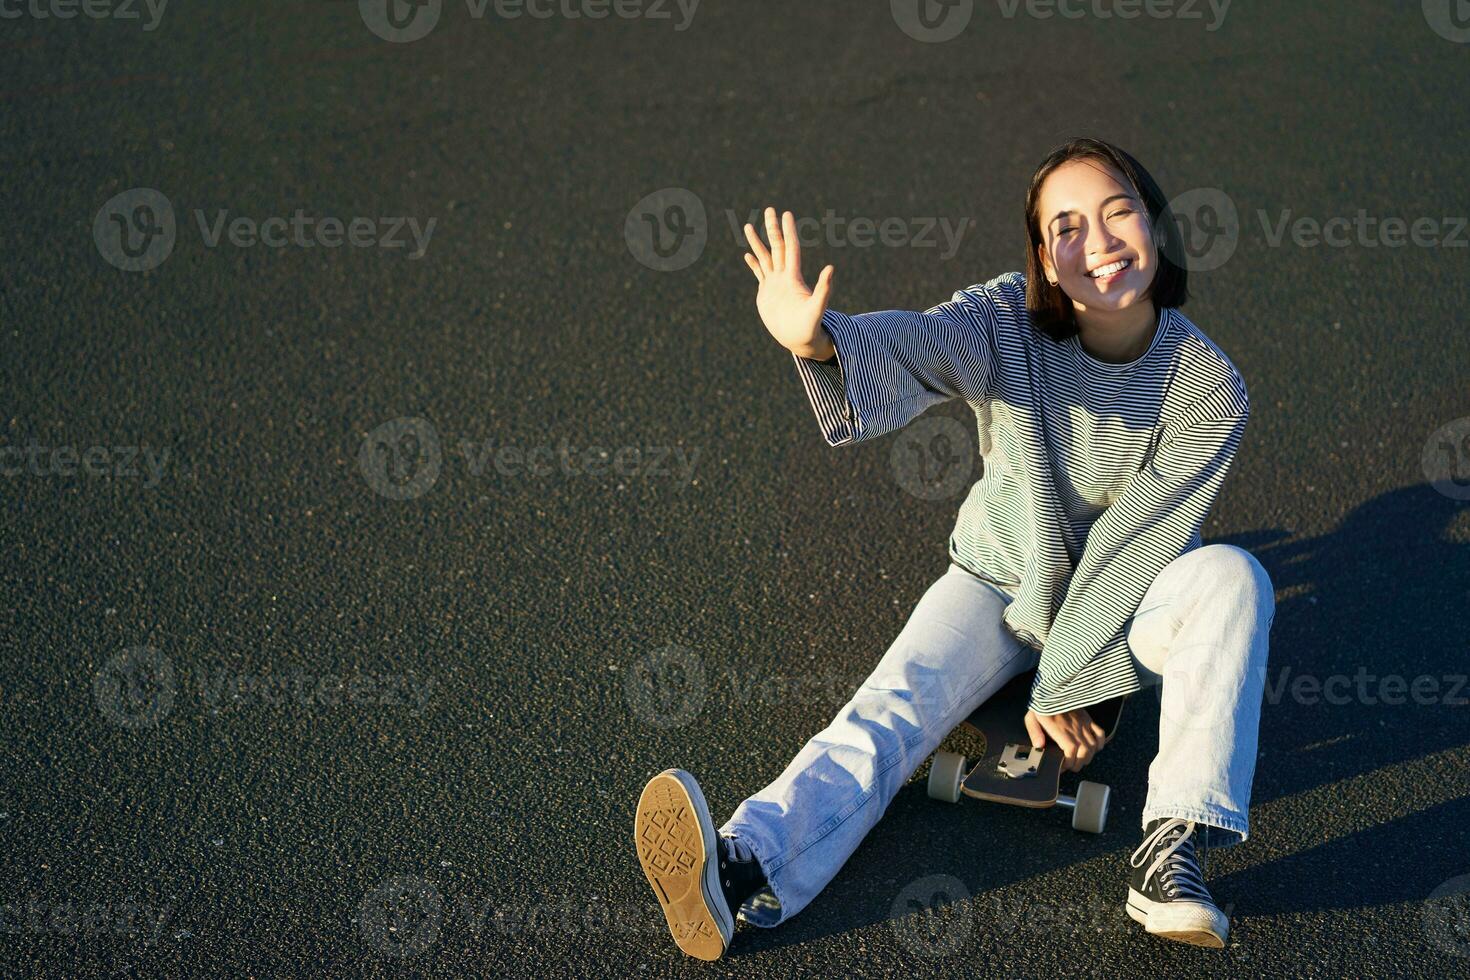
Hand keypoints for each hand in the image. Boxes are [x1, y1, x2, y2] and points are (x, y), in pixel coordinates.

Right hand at [742, 206, 835, 359]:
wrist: (800, 339)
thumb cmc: (811, 326)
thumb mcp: (817, 308)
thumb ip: (824, 289)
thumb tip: (831, 268)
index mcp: (793, 277)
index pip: (790, 248)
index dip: (788, 231)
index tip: (786, 214)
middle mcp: (784, 277)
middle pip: (777, 247)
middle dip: (772, 228)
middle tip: (769, 209)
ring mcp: (774, 284)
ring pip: (765, 257)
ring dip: (757, 242)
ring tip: (747, 225)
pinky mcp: (766, 293)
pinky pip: (759, 274)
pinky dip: (754, 264)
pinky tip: (747, 254)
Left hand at [1024, 707, 1104, 773]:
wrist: (1054, 690)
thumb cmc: (1042, 705)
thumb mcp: (1032, 718)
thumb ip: (1034, 733)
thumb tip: (1038, 746)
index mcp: (1061, 730)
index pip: (1071, 752)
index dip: (1069, 763)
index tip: (1063, 767)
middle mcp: (1074, 729)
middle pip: (1084, 753)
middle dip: (1078, 764)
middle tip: (1072, 766)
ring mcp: (1083, 724)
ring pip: (1092, 746)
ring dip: (1088, 756)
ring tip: (1081, 760)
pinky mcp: (1088, 719)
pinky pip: (1100, 733)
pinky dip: (1100, 743)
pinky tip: (1095, 748)